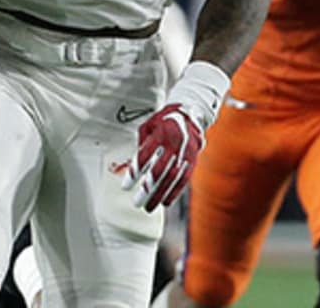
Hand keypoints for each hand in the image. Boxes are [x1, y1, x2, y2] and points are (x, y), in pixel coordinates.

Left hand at [121, 61, 228, 211]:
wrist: (192, 113)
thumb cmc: (165, 120)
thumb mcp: (149, 125)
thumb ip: (141, 144)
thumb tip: (133, 166)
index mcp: (161, 133)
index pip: (145, 156)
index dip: (134, 173)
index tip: (126, 186)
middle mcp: (175, 143)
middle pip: (159, 170)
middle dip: (147, 189)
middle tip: (136, 202)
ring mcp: (186, 152)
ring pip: (172, 178)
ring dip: (159, 194)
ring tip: (149, 207)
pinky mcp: (193, 160)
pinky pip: (184, 178)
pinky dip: (174, 191)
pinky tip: (165, 201)